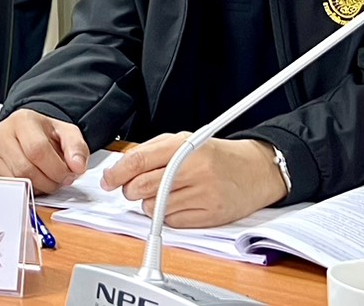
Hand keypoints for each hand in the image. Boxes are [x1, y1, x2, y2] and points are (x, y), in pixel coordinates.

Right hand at [0, 109, 89, 192]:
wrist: (23, 133)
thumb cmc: (44, 135)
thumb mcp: (65, 133)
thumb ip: (77, 148)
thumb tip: (77, 167)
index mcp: (22, 120)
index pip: (38, 150)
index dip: (57, 169)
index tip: (68, 175)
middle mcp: (1, 133)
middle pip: (25, 169)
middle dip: (48, 182)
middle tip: (58, 181)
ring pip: (15, 181)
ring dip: (36, 188)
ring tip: (45, 180)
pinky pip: (5, 187)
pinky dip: (22, 190)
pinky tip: (30, 182)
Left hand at [102, 133, 286, 227]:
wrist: (255, 170)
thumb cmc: (215, 156)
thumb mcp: (184, 141)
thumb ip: (152, 151)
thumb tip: (121, 169)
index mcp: (184, 146)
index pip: (138, 160)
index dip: (117, 173)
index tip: (108, 180)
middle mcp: (194, 169)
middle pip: (142, 186)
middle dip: (129, 190)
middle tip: (132, 189)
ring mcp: (204, 193)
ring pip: (154, 207)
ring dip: (150, 204)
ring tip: (164, 194)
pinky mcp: (211, 215)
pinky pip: (172, 222)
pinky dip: (167, 216)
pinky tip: (179, 204)